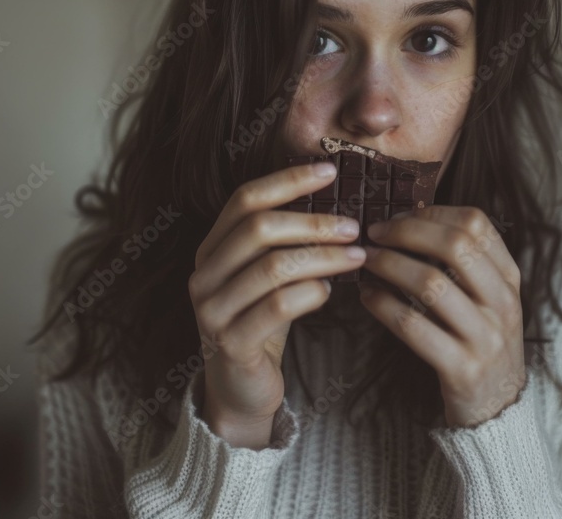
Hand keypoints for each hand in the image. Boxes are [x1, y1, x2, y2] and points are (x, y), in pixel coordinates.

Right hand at [188, 161, 365, 445]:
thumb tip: (338, 198)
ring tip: (357, 256)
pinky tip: (331, 291)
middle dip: (313, 223)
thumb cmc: (263, 322)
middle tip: (354, 226)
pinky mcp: (231, 343)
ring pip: (273, 267)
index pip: (245, 200)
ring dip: (323, 257)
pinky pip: (277, 306)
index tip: (330, 172)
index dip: (287, 181)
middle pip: (259, 229)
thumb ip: (287, 241)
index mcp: (211, 249)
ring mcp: (212, 310)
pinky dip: (311, 293)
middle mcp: (204, 275)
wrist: (242, 389)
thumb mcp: (269, 275)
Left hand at [359, 205, 525, 427]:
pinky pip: (414, 327)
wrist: (498, 408)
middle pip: (455, 245)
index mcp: (509, 278)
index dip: (432, 212)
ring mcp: (485, 337)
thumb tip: (410, 218)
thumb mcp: (488, 298)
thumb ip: (463, 262)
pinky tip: (367, 297)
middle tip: (374, 234)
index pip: (476, 223)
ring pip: (431, 283)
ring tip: (366, 261)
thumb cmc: (480, 341)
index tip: (399, 216)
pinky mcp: (461, 368)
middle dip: (407, 232)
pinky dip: (383, 306)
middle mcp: (502, 303)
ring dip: (389, 265)